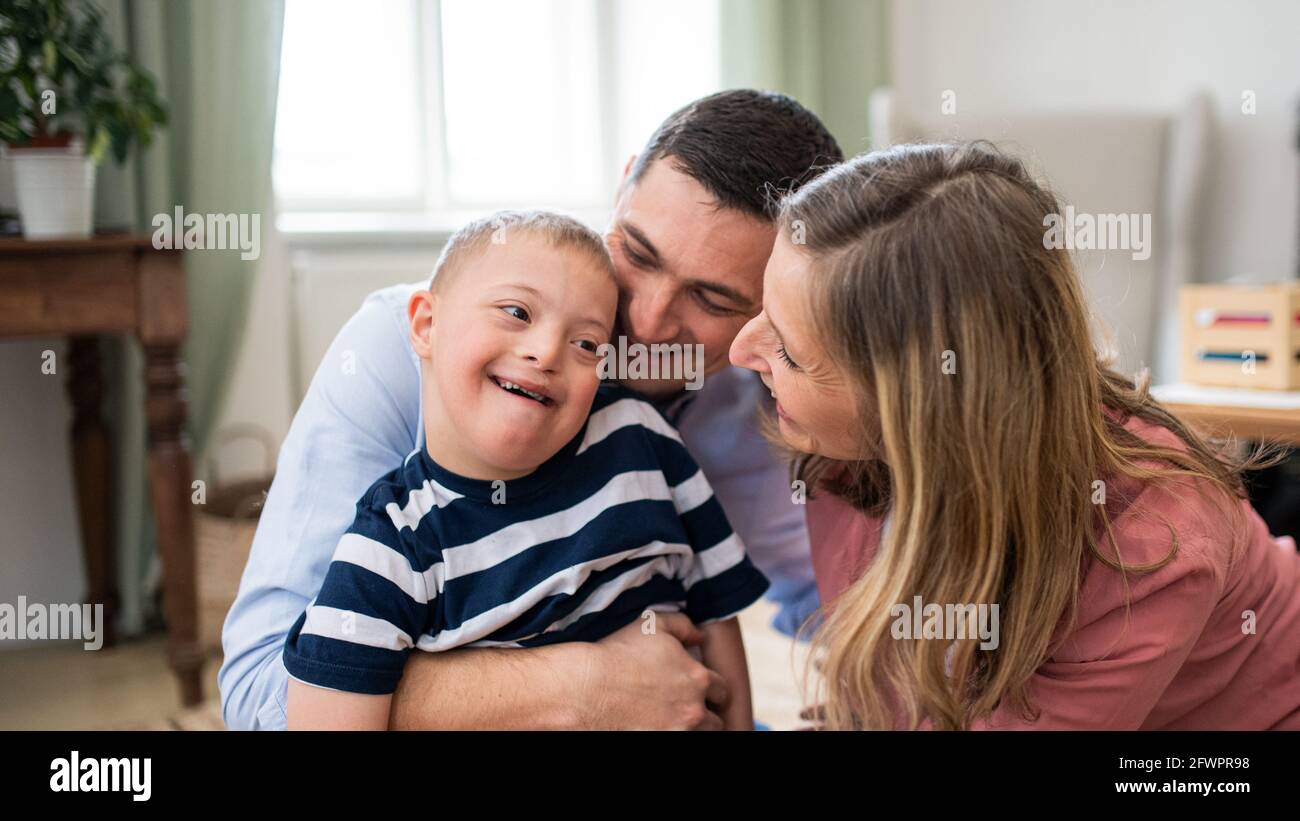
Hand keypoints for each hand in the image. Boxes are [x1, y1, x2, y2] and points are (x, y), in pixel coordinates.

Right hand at [581, 612, 729, 728]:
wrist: (586, 688)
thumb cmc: (618, 654)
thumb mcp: (653, 625)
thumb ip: (684, 626)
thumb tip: (700, 636)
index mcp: (698, 678)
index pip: (722, 690)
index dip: (712, 689)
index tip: (700, 691)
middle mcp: (693, 710)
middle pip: (715, 721)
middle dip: (704, 714)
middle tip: (685, 709)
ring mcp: (678, 732)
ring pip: (700, 735)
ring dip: (691, 728)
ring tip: (672, 722)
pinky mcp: (660, 744)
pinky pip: (676, 742)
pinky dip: (670, 734)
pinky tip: (657, 727)